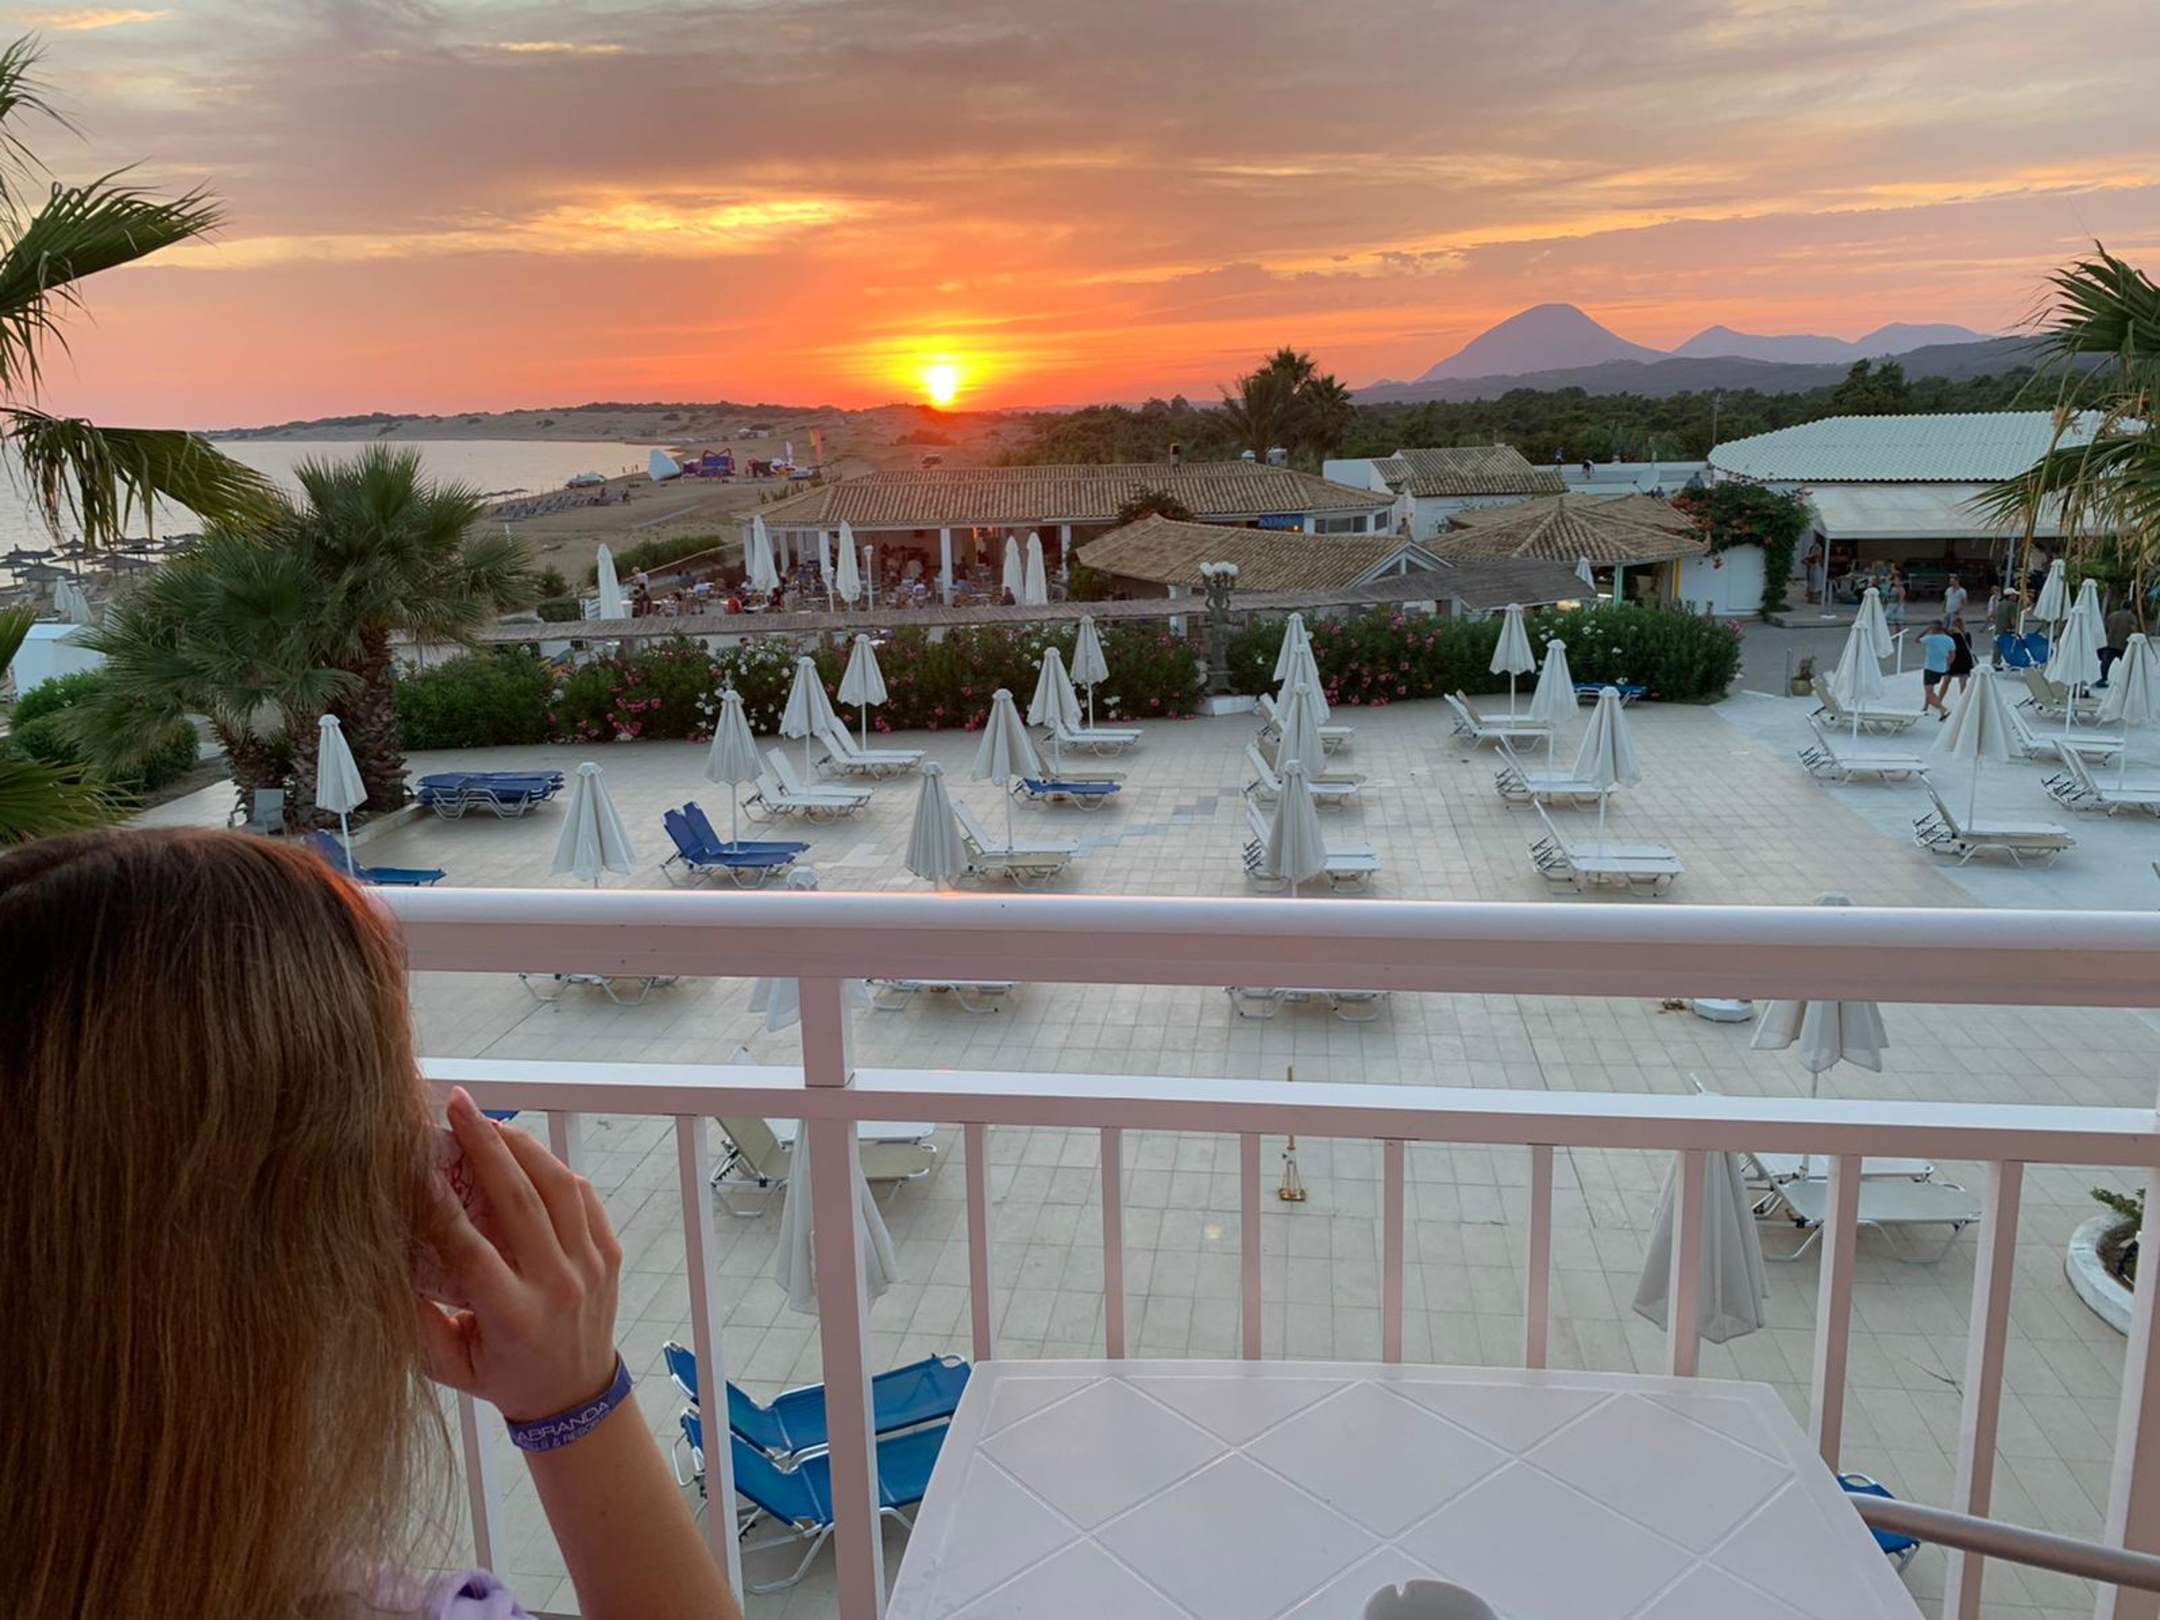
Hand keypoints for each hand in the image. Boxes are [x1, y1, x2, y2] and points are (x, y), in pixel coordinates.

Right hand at [417, 1087, 622, 1422]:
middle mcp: (558, 1287)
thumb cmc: (500, 1376)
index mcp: (514, 1317)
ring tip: (488, 1121)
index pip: (472, 1248)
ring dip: (522, 1145)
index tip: (414, 1165)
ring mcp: (591, 1266)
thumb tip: (383, 1262)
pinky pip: (582, 1197)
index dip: (440, 1205)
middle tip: (457, 1105)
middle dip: (485, 1145)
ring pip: (558, 1187)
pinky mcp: (609, 1253)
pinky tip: (523, 1152)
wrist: (575, 1396)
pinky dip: (553, 1168)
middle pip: (520, 1200)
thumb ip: (415, 1321)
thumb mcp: (448, 1364)